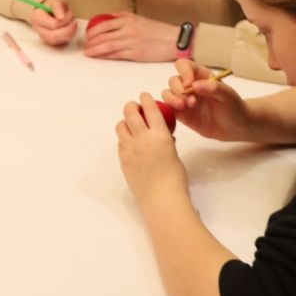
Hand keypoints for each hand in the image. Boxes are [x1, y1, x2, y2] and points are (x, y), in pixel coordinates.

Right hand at [30, 0, 77, 46]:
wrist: (49, 11)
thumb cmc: (52, 6)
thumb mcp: (55, 1)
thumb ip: (58, 6)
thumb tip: (61, 17)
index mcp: (36, 17)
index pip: (52, 24)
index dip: (64, 20)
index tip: (70, 13)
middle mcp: (38, 29)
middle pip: (53, 35)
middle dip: (67, 29)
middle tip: (74, 21)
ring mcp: (43, 36)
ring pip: (57, 40)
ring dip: (69, 32)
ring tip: (73, 23)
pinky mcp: (50, 42)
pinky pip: (60, 42)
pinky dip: (68, 36)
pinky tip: (71, 29)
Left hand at [83, 12, 176, 60]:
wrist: (174, 40)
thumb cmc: (158, 31)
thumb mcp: (140, 19)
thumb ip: (124, 18)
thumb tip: (108, 19)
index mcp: (128, 19)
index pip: (104, 24)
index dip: (93, 30)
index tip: (87, 35)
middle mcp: (128, 29)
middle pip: (103, 35)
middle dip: (91, 41)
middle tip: (85, 45)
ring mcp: (131, 41)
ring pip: (107, 45)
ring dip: (95, 50)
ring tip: (88, 52)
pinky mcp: (135, 53)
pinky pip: (116, 55)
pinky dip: (106, 56)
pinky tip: (100, 57)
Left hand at [115, 93, 189, 208]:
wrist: (162, 200)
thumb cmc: (175, 179)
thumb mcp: (175, 156)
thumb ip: (168, 143)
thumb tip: (165, 137)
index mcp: (160, 136)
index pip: (151, 110)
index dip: (147, 99)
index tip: (145, 96)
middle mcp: (142, 139)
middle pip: (130, 113)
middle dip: (131, 106)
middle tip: (134, 107)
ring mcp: (130, 149)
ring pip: (120, 127)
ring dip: (125, 122)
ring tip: (131, 126)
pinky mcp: (122, 160)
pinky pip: (120, 143)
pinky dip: (124, 140)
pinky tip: (131, 145)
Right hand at [162, 59, 251, 140]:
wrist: (236, 128)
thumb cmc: (234, 107)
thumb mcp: (228, 95)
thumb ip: (213, 87)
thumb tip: (194, 85)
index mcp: (201, 76)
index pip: (184, 66)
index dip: (183, 72)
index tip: (189, 84)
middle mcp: (189, 86)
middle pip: (174, 80)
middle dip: (178, 89)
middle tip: (191, 101)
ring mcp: (184, 100)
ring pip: (167, 93)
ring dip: (172, 99)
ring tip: (184, 106)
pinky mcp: (181, 114)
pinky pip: (168, 108)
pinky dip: (168, 108)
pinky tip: (179, 112)